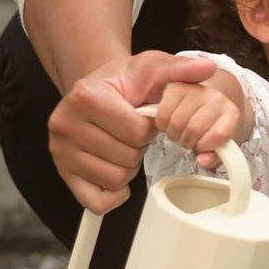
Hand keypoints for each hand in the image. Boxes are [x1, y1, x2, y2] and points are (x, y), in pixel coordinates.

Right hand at [46, 51, 215, 215]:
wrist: (98, 90)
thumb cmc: (125, 83)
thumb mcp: (152, 67)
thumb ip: (180, 68)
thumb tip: (208, 66)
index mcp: (85, 96)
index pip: (136, 132)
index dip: (149, 128)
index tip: (141, 116)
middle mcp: (64, 124)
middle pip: (127, 157)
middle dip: (138, 147)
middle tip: (130, 133)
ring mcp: (60, 152)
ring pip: (115, 179)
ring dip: (127, 166)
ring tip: (120, 145)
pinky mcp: (63, 175)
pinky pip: (98, 203)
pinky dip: (113, 193)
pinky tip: (114, 168)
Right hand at [155, 79, 243, 168]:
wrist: (208, 101)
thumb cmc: (213, 125)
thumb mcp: (219, 144)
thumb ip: (214, 157)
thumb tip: (202, 160)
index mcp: (231, 113)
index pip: (220, 134)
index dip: (206, 146)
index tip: (202, 146)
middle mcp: (216, 98)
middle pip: (194, 129)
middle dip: (187, 141)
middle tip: (188, 140)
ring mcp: (196, 90)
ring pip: (176, 122)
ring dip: (174, 134)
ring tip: (180, 131)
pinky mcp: (176, 88)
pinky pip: (163, 113)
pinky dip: (162, 124)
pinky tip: (169, 123)